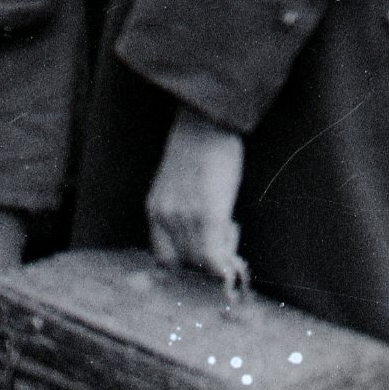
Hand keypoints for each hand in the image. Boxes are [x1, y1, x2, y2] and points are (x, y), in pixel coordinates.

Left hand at [145, 118, 248, 294]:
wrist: (203, 125)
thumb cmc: (196, 153)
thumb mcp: (177, 187)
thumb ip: (181, 214)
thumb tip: (202, 246)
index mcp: (154, 210)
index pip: (165, 258)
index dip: (188, 261)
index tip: (206, 252)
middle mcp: (164, 218)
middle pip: (185, 264)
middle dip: (208, 260)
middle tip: (226, 234)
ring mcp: (184, 218)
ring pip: (201, 263)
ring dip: (221, 254)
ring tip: (230, 224)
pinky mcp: (208, 215)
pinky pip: (214, 257)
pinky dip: (225, 261)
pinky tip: (234, 232)